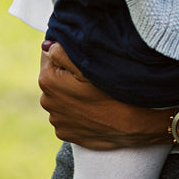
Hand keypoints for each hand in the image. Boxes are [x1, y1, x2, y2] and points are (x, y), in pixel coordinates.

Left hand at [38, 41, 170, 149]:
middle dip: (67, 74)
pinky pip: (67, 115)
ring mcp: (56, 119)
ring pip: (60, 97)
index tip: (82, 58)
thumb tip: (46, 45)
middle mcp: (47, 101)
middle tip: (91, 76)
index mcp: (48, 80)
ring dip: (71, 93)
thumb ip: (62, 53)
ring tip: (94, 94)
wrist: (131, 127)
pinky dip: (76, 111)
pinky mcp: (64, 132)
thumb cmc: (113, 94)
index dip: (64, 52)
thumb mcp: (90, 67)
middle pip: (54, 78)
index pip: (47, 55)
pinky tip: (93, 109)